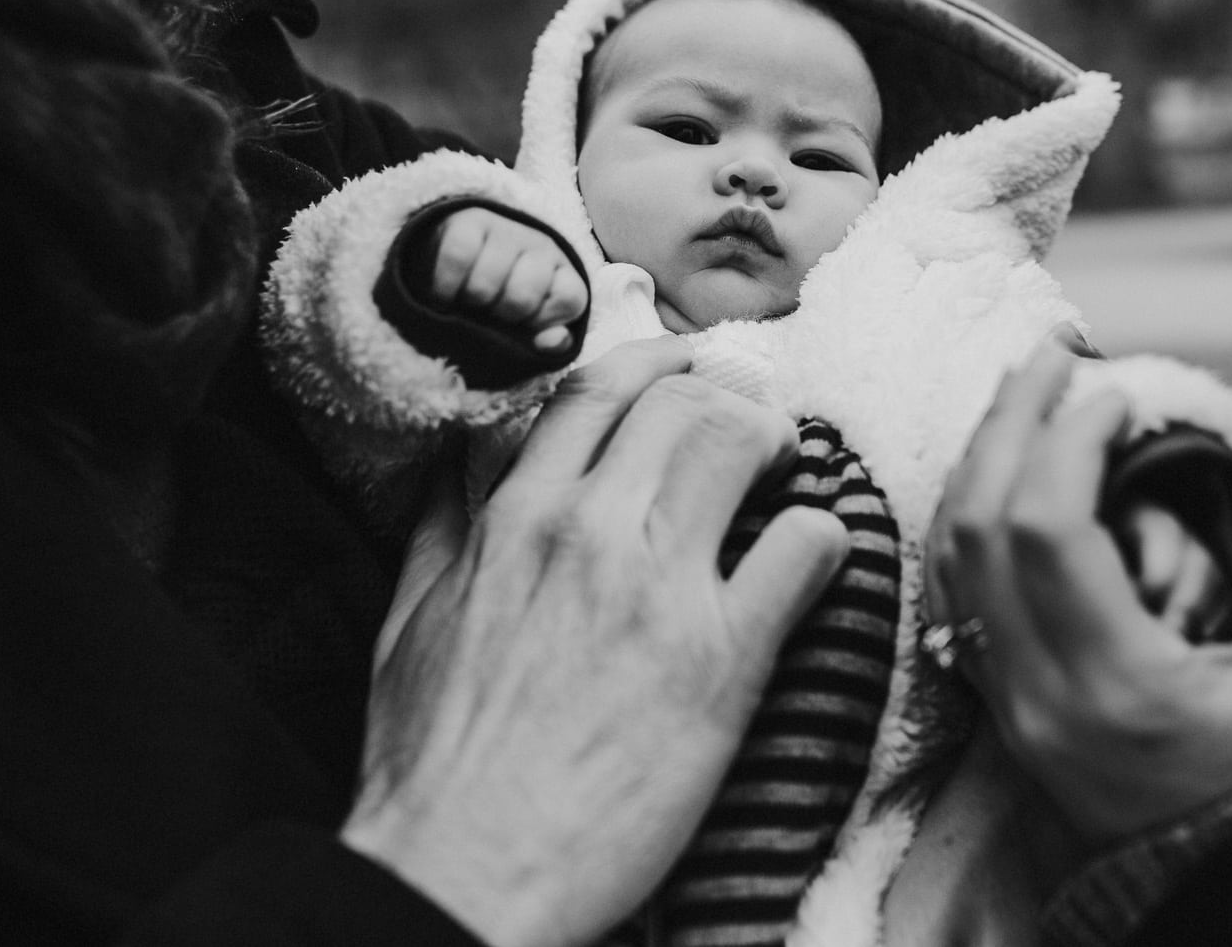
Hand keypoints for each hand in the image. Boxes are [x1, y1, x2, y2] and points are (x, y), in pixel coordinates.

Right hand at [343, 339, 849, 946]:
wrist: (462, 871)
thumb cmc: (431, 763)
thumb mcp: (408, 623)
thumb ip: (441, 530)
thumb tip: (456, 467)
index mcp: (515, 520)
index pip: (598, 389)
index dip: (660, 360)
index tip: (694, 363)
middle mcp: (588, 531)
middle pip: (685, 399)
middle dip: (733, 400)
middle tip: (758, 434)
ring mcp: (657, 588)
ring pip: (743, 442)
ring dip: (783, 447)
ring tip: (791, 481)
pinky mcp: (721, 660)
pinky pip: (803, 550)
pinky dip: (823, 538)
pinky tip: (814, 560)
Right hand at [429, 208, 588, 351]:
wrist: (460, 257)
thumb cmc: (502, 301)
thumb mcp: (530, 326)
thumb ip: (549, 340)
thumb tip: (551, 341)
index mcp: (563, 273)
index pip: (569, 300)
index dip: (543, 321)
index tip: (525, 324)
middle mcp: (540, 245)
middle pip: (521, 298)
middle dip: (501, 315)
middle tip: (490, 311)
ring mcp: (506, 230)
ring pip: (485, 283)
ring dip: (470, 302)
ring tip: (467, 301)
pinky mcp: (469, 221)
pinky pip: (457, 257)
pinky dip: (444, 286)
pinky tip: (444, 295)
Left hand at [925, 342, 1231, 844]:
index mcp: (1124, 688)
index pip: (1046, 530)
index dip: (1068, 439)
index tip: (1120, 394)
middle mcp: (1044, 704)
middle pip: (976, 531)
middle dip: (1006, 425)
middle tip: (1051, 357)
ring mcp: (1012, 716)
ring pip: (948, 566)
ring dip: (978, 468)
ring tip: (1024, 401)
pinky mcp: (1006, 720)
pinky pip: (952, 604)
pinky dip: (968, 528)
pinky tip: (1005, 479)